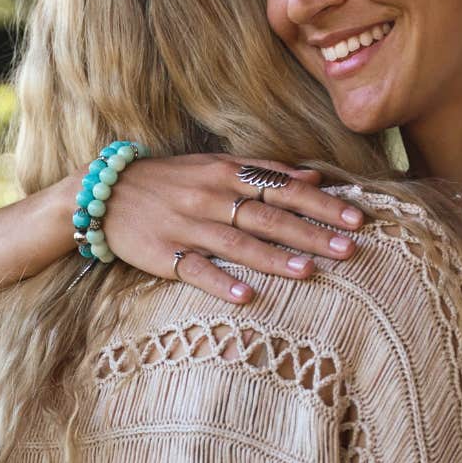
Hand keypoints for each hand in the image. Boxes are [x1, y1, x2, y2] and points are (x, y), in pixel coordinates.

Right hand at [99, 154, 366, 303]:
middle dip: (312, 233)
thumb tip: (314, 176)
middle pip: (269, 217)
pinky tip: (246, 297)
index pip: (284, 189)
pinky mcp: (163, 254)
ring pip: (237, 243)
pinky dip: (221, 283)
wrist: (103, 193)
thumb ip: (264, 171)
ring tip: (309, 272)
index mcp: (227, 174)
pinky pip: (196, 270)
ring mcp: (187, 226)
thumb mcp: (215, 165)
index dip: (322, 203)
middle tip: (350, 249)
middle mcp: (211, 198)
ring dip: (274, 258)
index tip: (357, 217)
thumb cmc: (170, 180)